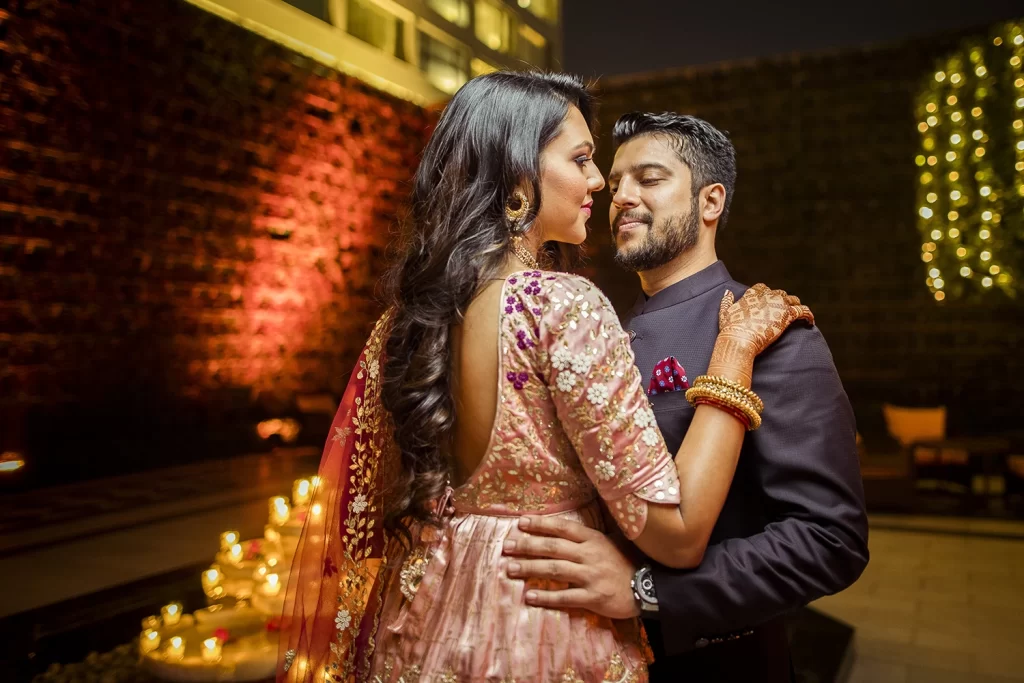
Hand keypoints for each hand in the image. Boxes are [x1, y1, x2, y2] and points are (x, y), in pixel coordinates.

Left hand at [502, 515, 639, 618]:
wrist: (649, 588)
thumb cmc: (625, 563)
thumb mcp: (609, 542)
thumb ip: (587, 537)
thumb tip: (561, 528)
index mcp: (592, 539)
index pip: (562, 528)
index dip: (540, 524)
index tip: (520, 522)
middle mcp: (589, 555)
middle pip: (553, 548)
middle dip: (527, 546)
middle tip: (506, 546)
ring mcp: (591, 576)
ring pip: (555, 570)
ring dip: (530, 569)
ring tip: (511, 568)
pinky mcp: (593, 598)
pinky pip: (565, 597)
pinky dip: (546, 597)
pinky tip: (529, 596)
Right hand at [709, 284, 814, 385]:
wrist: (740, 339)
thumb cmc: (730, 329)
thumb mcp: (724, 313)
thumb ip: (726, 301)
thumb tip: (728, 292)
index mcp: (752, 294)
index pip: (762, 288)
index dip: (766, 294)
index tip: (767, 301)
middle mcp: (767, 295)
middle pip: (779, 293)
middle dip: (781, 300)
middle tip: (783, 310)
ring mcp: (778, 304)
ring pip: (793, 300)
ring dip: (795, 305)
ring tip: (798, 313)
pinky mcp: (788, 314)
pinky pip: (803, 311)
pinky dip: (808, 315)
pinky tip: (810, 322)